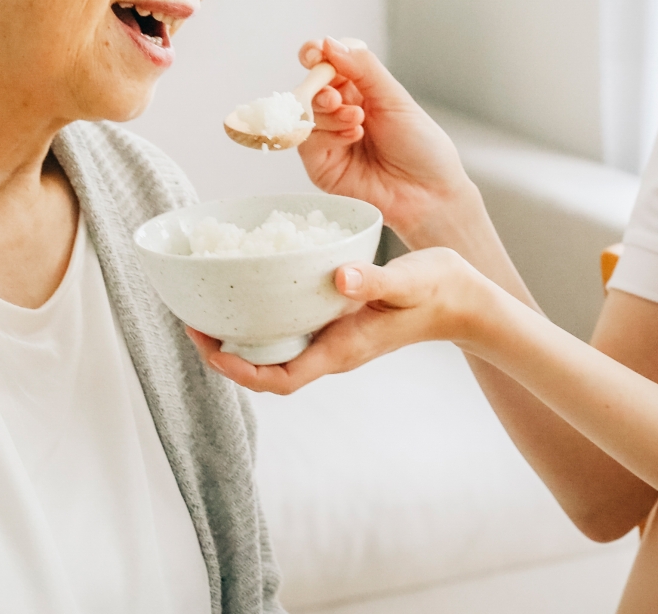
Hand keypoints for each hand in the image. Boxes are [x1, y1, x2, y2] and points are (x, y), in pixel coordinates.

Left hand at [187, 248, 499, 393]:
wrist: (463, 300)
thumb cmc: (438, 291)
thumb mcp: (409, 281)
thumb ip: (376, 281)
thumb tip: (339, 277)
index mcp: (342, 350)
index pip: (279, 379)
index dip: (238, 371)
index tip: (207, 345)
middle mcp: (333, 351)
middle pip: (266, 371)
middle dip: (226, 354)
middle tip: (193, 321)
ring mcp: (335, 341)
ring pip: (276, 353)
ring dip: (241, 339)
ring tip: (211, 308)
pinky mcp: (339, 324)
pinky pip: (292, 332)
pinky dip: (266, 319)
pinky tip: (255, 291)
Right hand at [297, 37, 478, 242]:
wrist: (430, 193)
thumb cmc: (422, 147)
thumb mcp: (395, 99)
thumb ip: (363, 68)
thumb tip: (330, 43)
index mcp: (360, 91)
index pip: (328, 64)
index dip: (317, 55)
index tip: (316, 52)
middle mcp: (340, 112)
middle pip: (311, 88)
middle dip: (319, 87)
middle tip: (336, 96)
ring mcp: (329, 139)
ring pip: (307, 114)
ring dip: (328, 113)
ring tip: (356, 120)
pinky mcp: (322, 166)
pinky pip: (308, 143)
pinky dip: (328, 135)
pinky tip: (353, 136)